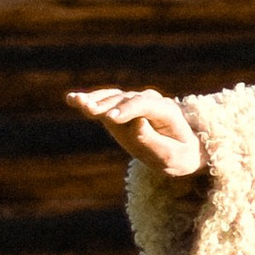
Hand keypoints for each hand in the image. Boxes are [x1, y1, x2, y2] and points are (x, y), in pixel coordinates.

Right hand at [67, 86, 206, 181]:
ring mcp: (135, 102)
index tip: (111, 118)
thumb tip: (136, 124)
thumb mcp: (173, 156)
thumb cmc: (179, 155)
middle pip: (126, 99)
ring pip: (114, 98)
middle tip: (88, 109)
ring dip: (94, 100)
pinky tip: (72, 99)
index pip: (145, 105)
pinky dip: (91, 100)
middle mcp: (150, 100)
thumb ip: (154, 142)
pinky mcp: (122, 107)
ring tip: (75, 101)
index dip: (127, 110)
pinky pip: (106, 101)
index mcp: (166, 110)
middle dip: (107, 105)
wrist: (182, 147)